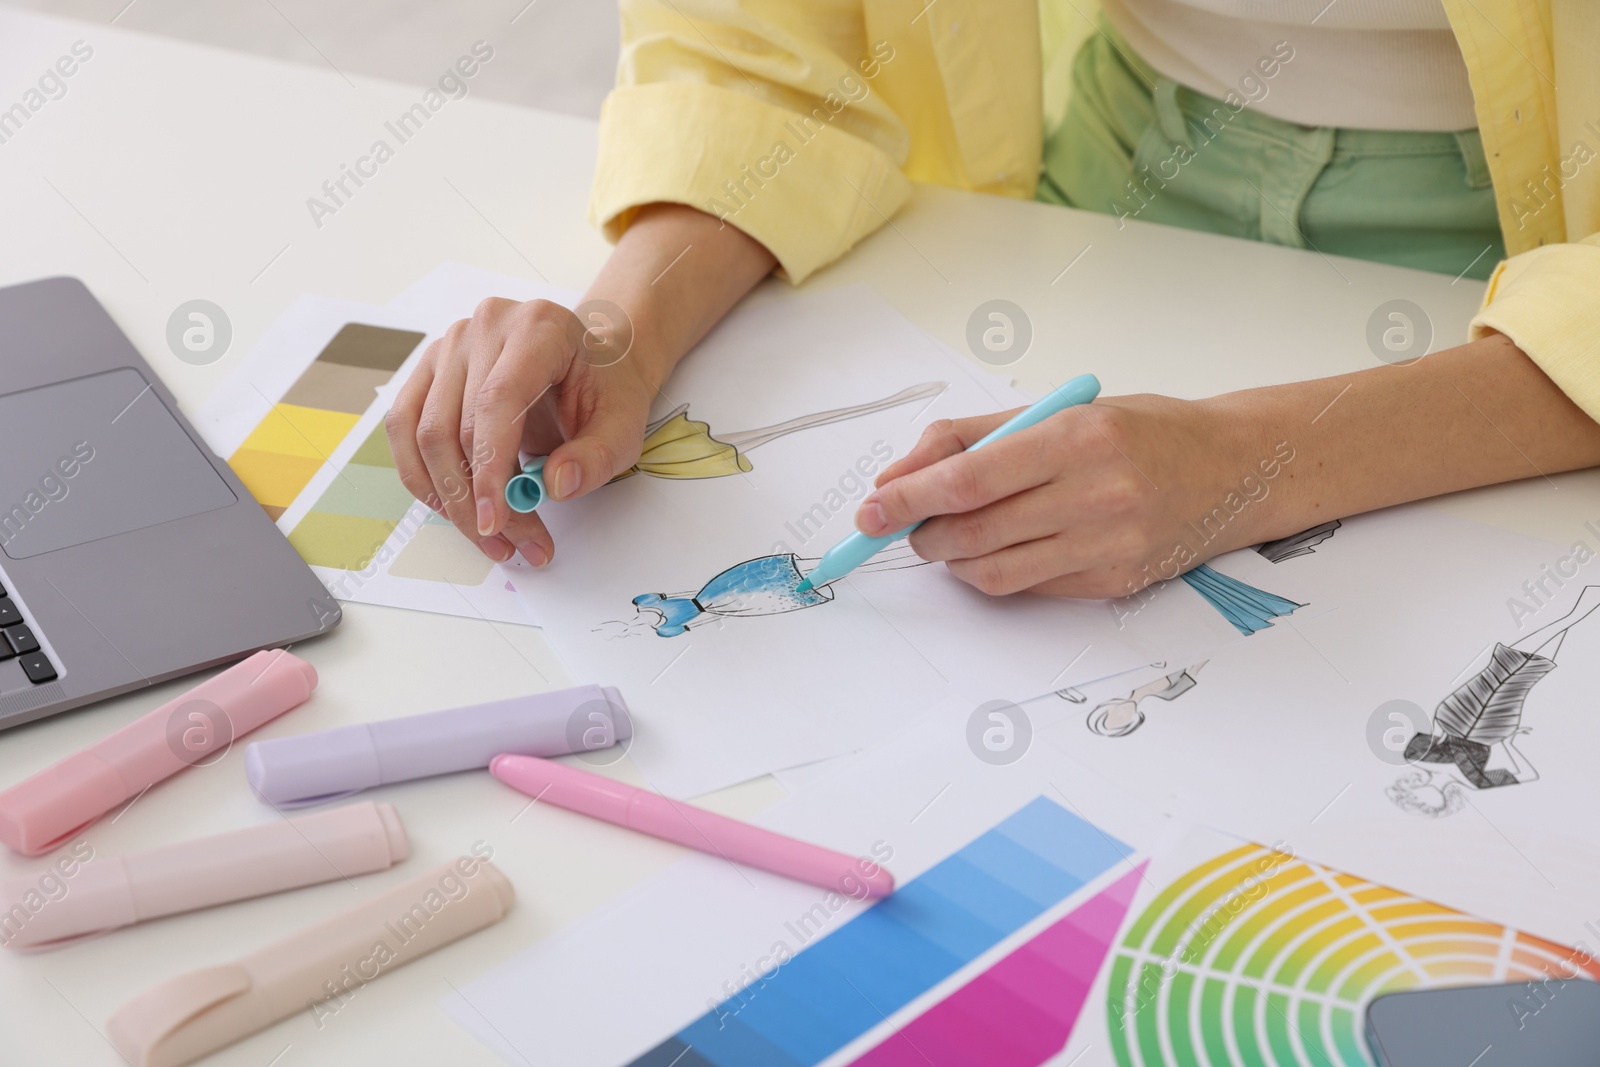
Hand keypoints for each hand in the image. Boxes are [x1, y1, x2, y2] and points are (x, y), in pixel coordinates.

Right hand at [386, 297, 657, 565]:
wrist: (592, 360)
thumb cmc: (605, 388)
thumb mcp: (624, 424)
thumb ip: (597, 456)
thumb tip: (555, 486)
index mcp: (538, 328)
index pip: (497, 401)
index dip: (490, 467)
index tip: (496, 521)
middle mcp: (485, 327)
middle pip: (457, 424)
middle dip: (477, 499)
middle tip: (511, 546)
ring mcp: (450, 345)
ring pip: (425, 433)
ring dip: (450, 498)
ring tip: (491, 538)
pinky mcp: (429, 369)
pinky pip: (405, 429)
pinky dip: (424, 476)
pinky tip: (453, 508)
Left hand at [856, 395, 1276, 597]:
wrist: (1235, 469)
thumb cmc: (1142, 432)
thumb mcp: (1059, 410)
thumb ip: (972, 437)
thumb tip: (898, 476)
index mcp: (1079, 438)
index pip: (969, 480)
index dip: (908, 499)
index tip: (870, 508)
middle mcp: (1098, 495)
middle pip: (974, 531)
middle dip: (921, 533)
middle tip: (902, 525)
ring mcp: (1109, 546)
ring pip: (995, 572)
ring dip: (952, 560)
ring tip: (946, 537)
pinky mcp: (1115, 584)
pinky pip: (1030, 588)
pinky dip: (995, 573)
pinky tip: (994, 550)